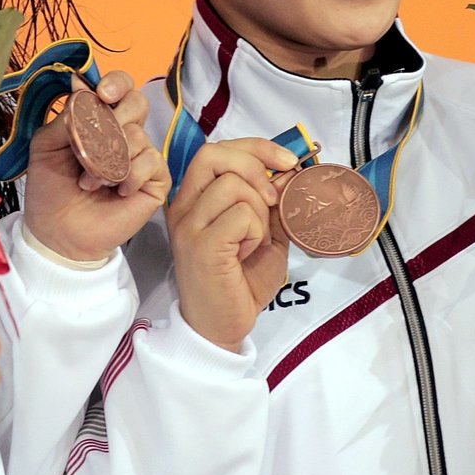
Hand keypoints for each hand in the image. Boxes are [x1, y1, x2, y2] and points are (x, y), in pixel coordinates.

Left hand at [22, 71, 170, 262]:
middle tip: (94, 142)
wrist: (57, 231)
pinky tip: (116, 191)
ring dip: (109, 161)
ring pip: (139, 136)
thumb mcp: (46, 146)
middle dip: (114, 119)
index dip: (116, 83)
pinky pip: (152, 162)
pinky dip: (129, 175)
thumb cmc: (51, 189)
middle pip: (138, 102)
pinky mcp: (154, 181)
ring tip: (90, 182)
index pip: (120, 87)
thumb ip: (67, 117)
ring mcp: (141, 156)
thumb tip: (81, 86)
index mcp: (100, 119)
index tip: (102, 94)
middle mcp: (124, 133)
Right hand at [169, 138, 299, 351]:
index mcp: (195, 199)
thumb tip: (290, 170)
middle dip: (256, 166)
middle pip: (215, 155)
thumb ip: (273, 202)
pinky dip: (256, 231)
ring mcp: (189, 226)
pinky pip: (240, 215)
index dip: (256, 148)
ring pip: (233, 186)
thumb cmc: (240, 282)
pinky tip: (249, 252)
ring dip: (259, 211)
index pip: (217, 150)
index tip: (287, 161)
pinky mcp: (201, 246)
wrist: (223, 327)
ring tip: (256, 239)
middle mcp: (184, 207)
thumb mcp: (264, 233)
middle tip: (273, 199)